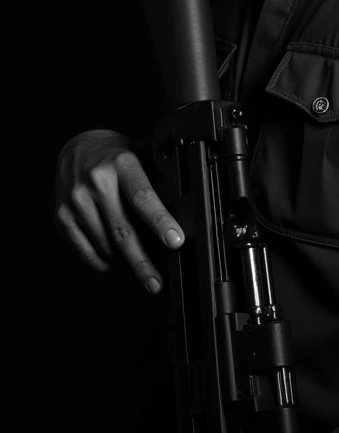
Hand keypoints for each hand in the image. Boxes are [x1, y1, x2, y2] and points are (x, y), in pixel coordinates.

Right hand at [54, 128, 184, 293]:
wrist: (75, 148)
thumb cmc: (114, 155)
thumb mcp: (140, 155)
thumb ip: (157, 178)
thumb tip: (183, 210)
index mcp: (122, 164)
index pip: (143, 197)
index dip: (160, 221)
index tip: (175, 241)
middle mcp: (96, 181)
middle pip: (123, 231)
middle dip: (143, 262)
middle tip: (157, 283)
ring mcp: (76, 200)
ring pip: (106, 245)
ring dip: (126, 263)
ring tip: (142, 270)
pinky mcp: (62, 216)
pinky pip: (86, 251)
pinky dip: (104, 262)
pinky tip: (117, 264)